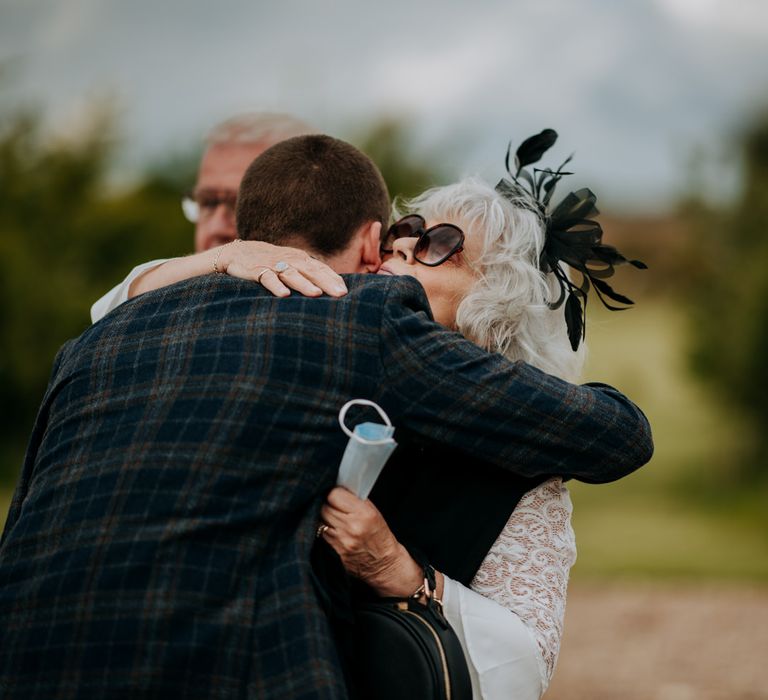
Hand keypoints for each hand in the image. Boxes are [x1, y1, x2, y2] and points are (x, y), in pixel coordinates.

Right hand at [221, 241, 347, 297]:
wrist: (239, 252)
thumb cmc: (272, 262)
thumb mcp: (292, 264)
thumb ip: (310, 274)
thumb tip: (333, 287)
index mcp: (301, 259)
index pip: (321, 269)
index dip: (334, 279)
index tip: (346, 292)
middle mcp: (290, 260)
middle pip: (311, 271)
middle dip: (327, 283)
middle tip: (340, 294)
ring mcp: (274, 265)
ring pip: (292, 275)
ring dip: (304, 284)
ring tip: (316, 294)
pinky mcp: (257, 271)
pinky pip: (268, 279)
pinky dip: (276, 286)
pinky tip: (284, 295)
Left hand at [319, 487, 422, 596]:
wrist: (385, 564)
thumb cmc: (381, 536)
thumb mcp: (374, 512)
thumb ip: (355, 500)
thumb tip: (337, 489)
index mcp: (364, 514)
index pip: (334, 495)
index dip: (333, 492)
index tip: (335, 493)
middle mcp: (351, 527)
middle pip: (324, 507)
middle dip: (327, 503)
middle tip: (334, 505)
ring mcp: (342, 541)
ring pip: (320, 520)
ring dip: (324, 516)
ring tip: (334, 517)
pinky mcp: (335, 551)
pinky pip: (321, 534)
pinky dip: (325, 529)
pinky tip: (333, 529)